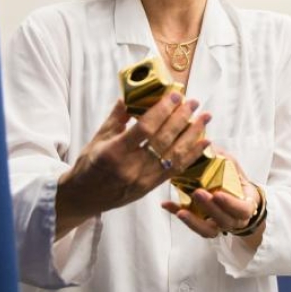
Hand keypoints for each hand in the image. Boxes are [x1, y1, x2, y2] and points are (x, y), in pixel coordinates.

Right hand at [55, 92, 210, 236]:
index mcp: (114, 152)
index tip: (175, 95)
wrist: (85, 197)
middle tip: (193, 102)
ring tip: (205, 117)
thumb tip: (132, 94)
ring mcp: (143, 180)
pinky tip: (204, 141)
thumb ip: (118, 117)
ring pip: (174, 155)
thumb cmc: (89, 164)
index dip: (163, 111)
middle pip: (163, 140)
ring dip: (193, 134)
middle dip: (181, 118)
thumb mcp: (98, 137)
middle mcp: (131, 168)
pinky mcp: (151, 188)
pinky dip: (192, 155)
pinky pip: (176, 169)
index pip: (145, 129)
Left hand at [162, 150, 262, 242]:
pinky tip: (167, 206)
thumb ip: (223, 159)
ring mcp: (218, 226)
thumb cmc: (235, 180)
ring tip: (181, 211)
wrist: (236, 196)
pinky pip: (193, 226)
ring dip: (194, 221)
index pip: (242, 210)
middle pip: (223, 220)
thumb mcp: (233, 167)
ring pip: (207, 230)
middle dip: (210, 208)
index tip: (218, 194)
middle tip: (197, 193)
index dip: (230, 204)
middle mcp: (233, 220)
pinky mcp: (203, 226)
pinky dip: (180, 216)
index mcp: (245, 206)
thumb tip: (206, 144)